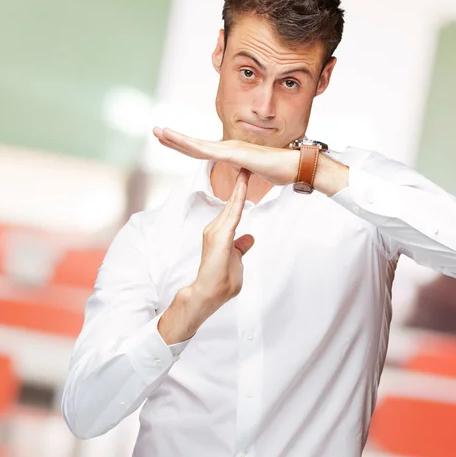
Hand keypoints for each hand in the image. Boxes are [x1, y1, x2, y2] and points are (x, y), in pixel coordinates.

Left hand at [152, 126, 349, 196]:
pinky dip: (195, 146)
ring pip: (199, 145)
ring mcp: (231, 149)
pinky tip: (182, 143)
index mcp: (229, 152)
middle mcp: (227, 147)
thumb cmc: (277, 169)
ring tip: (160, 132)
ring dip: (178, 139)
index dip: (183, 144)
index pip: (201, 149)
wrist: (294, 167)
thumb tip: (240, 174)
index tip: (167, 139)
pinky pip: (211, 151)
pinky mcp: (237, 154)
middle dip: (174, 138)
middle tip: (155, 130)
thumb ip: (243, 171)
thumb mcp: (252, 172)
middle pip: (195, 144)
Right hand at [190, 167, 254, 318]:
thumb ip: (240, 248)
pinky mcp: (219, 236)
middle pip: (232, 202)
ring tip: (247, 166)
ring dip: (239, 185)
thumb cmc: (221, 283)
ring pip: (232, 204)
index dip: (240, 192)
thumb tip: (248, 238)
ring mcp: (215, 231)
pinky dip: (238, 197)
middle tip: (248, 160)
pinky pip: (233, 213)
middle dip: (240, 182)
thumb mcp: (236, 261)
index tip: (247, 176)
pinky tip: (243, 183)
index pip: (234, 209)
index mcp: (221, 233)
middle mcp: (216, 229)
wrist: (207, 295)